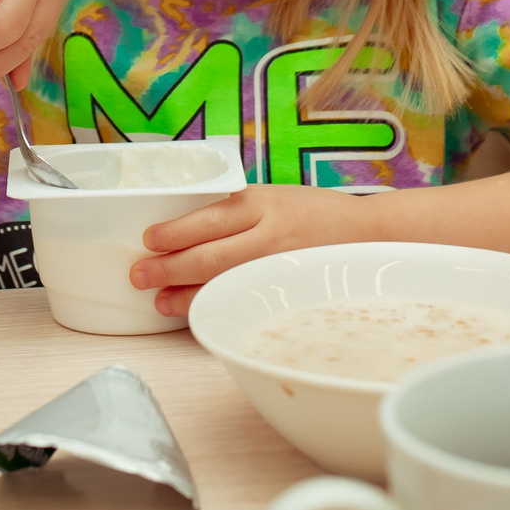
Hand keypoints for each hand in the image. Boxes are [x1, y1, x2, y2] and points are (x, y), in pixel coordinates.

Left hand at [132, 186, 377, 317]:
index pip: (207, 219)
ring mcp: (279, 269)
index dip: (173, 233)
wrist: (368, 236)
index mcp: (262, 203)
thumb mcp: (274, 197)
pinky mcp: (288, 293)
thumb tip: (183, 230)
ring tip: (160, 301)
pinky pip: (246, 303)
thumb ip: (236, 211)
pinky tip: (199, 313)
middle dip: (168, 269)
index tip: (148, 241)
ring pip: (223, 286)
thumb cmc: (313, 214)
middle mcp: (269, 235)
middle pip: (208, 257)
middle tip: (140, 275)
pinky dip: (218, 308)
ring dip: (186, 297)